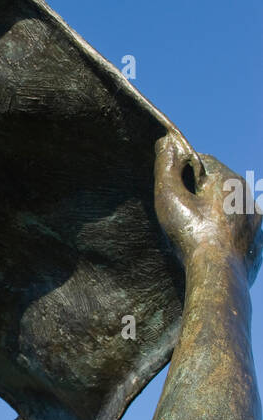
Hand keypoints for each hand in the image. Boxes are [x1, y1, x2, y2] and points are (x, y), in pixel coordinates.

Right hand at [154, 133, 261, 277]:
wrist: (219, 278)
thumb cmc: (191, 237)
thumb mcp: (169, 198)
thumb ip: (166, 166)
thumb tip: (167, 141)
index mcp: (228, 177)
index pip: (202, 162)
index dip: (183, 176)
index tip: (174, 195)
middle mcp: (248, 193)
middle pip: (218, 184)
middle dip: (201, 195)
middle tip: (184, 217)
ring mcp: (256, 218)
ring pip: (231, 206)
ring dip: (216, 212)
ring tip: (199, 233)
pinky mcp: (259, 239)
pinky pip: (241, 228)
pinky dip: (229, 232)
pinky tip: (214, 245)